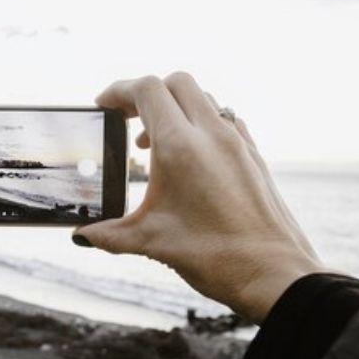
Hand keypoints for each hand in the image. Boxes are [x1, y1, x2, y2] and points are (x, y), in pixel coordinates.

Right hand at [76, 73, 324, 322]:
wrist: (276, 275)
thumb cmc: (216, 257)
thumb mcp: (152, 243)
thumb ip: (109, 235)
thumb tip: (82, 236)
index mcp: (181, 147)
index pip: (146, 91)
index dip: (118, 91)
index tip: (103, 106)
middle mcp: (212, 134)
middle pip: (176, 83)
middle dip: (146, 94)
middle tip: (126, 118)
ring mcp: (238, 142)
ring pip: (203, 98)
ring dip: (175, 107)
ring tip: (153, 142)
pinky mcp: (254, 156)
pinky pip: (224, 119)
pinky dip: (200, 124)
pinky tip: (190, 156)